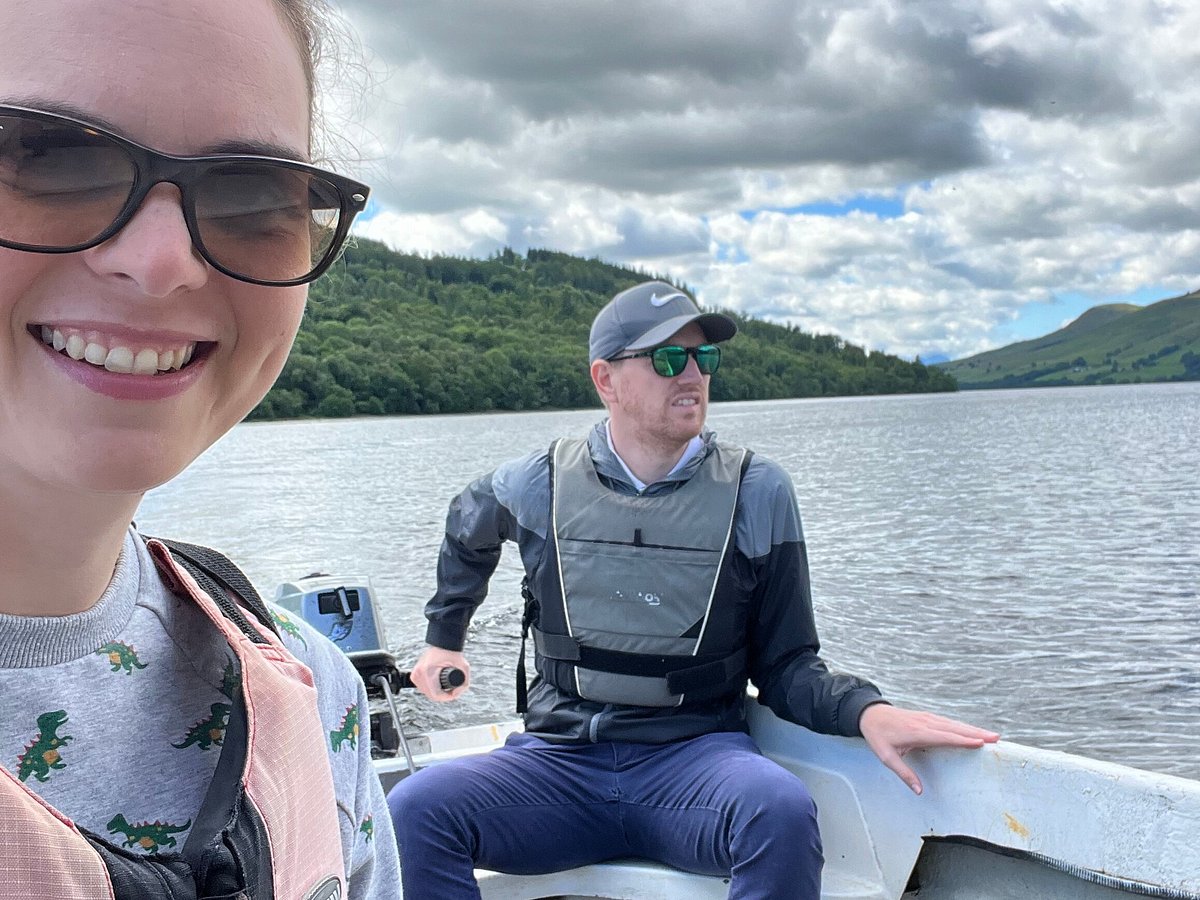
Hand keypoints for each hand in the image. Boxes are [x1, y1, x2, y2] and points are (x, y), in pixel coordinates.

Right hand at [409, 646, 470, 701]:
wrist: (442, 643)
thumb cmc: (452, 652)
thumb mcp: (464, 667)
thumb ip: (464, 683)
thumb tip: (455, 694)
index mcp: (428, 671)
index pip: (435, 694)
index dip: (446, 697)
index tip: (453, 693)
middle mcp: (419, 673)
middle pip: (431, 695)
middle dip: (442, 696)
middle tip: (451, 691)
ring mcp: (415, 674)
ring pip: (426, 693)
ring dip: (436, 693)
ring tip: (445, 688)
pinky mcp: (414, 674)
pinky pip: (422, 688)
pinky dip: (430, 688)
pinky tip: (437, 685)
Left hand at [858, 703, 998, 795]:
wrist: (870, 714)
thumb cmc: (878, 736)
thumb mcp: (886, 757)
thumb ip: (904, 774)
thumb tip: (919, 791)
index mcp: (916, 732)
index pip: (944, 737)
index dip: (962, 740)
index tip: (980, 743)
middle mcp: (925, 723)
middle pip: (955, 728)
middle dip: (976, 733)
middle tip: (996, 738)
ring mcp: (927, 718)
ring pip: (954, 724)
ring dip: (973, 729)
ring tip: (992, 735)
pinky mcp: (928, 717)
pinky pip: (948, 722)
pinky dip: (963, 726)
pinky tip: (974, 731)